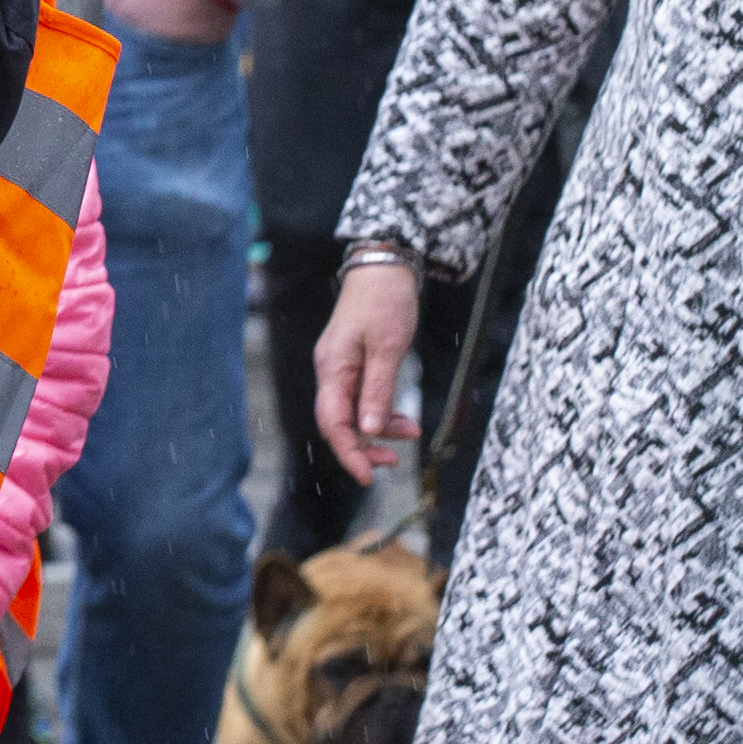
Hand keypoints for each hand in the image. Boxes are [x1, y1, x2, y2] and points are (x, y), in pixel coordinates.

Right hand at [311, 258, 420, 482]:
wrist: (385, 265)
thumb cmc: (386, 301)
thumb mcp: (388, 348)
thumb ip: (377, 391)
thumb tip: (367, 430)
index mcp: (333, 368)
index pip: (333, 423)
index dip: (348, 454)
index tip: (368, 478)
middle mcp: (331, 370)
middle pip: (338, 423)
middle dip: (364, 447)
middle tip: (393, 463)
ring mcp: (341, 366)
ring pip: (352, 413)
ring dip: (378, 430)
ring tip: (411, 433)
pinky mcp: (354, 362)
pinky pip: (361, 398)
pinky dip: (381, 412)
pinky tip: (403, 418)